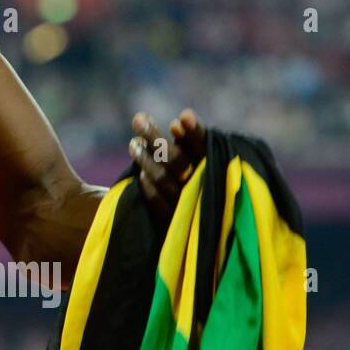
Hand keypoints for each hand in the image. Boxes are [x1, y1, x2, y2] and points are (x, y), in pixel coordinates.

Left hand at [128, 108, 205, 227]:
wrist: (209, 233)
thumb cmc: (201, 183)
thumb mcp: (200, 161)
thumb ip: (189, 141)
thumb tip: (176, 123)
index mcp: (217, 168)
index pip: (205, 146)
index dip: (195, 132)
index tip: (183, 115)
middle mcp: (204, 186)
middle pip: (177, 160)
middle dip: (155, 137)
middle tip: (138, 119)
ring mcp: (189, 206)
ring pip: (162, 178)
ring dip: (144, 159)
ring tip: (133, 143)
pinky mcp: (174, 222)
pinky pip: (157, 202)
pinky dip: (148, 187)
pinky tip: (141, 175)